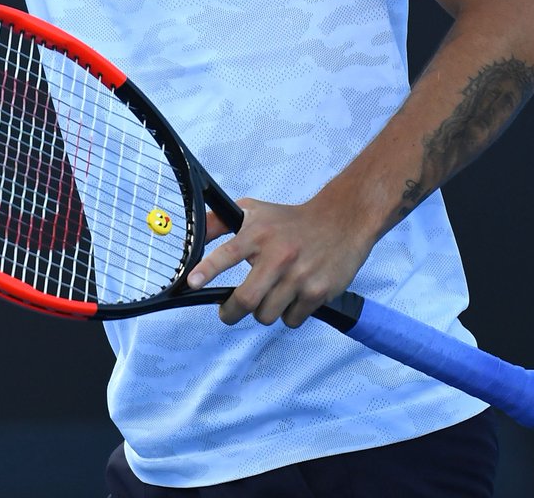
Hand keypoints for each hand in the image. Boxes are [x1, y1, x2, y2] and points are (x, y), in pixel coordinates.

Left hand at [187, 193, 372, 328]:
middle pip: (246, 299)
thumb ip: (221, 222)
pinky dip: (289, 314)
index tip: (192, 283)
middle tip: (229, 311)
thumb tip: (194, 232)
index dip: (207, 269)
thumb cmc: (291, 220)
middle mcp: (278, 254)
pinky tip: (294, 295)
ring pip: (267, 315)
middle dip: (231, 312)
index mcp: (258, 234)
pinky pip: (292, 320)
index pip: (227, 252)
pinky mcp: (317, 292)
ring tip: (271, 294)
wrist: (341, 221)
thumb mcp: (254, 212)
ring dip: (264, 311)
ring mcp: (299, 275)